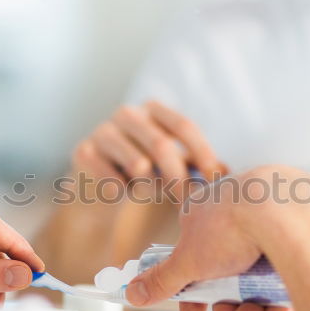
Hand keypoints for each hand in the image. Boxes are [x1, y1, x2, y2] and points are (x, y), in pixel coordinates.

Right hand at [73, 100, 225, 202]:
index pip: (183, 126)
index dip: (202, 152)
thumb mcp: (170, 166)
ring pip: (138, 163)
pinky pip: (113, 178)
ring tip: (146, 190)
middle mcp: (126, 114)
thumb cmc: (142, 173)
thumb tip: (227, 172)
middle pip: (161, 145)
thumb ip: (195, 164)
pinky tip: (119, 191)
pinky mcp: (82, 151)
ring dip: (149, 186)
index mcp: (152, 110)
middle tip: (187, 200)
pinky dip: (122, 191)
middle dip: (179, 176)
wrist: (97, 188)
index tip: (216, 178)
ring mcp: (102, 131)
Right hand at [125, 166, 309, 310]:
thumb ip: (161, 280)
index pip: (192, 259)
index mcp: (205, 211)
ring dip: (252, 304)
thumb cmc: (234, 225)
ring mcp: (270, 219)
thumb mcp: (187, 261)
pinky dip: (280, 293)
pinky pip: (285, 269)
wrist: (289, 213)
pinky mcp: (298, 231)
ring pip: (257, 274)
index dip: (191, 293)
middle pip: (226, 271)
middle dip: (226, 304)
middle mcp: (237, 211)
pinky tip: (279, 308)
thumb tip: (132, 293)